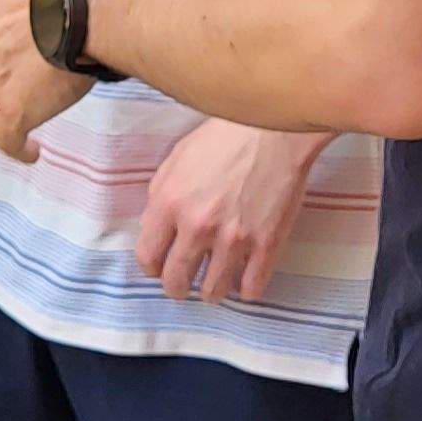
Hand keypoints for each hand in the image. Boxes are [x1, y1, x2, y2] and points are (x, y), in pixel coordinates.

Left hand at [137, 122, 327, 302]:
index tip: (160, 266)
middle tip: (183, 283)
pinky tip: (244, 280)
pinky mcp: (267, 243)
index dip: (152, 266)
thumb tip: (157, 229)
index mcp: (169, 203)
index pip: (147, 257)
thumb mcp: (176, 159)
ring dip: (211, 291)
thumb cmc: (224, 137)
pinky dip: (246, 289)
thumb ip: (161, 197)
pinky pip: (252, 288)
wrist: (274, 128)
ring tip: (215, 282)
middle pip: (176, 281)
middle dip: (177, 287)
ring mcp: (234, 238)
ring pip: (213, 291)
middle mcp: (198, 226)